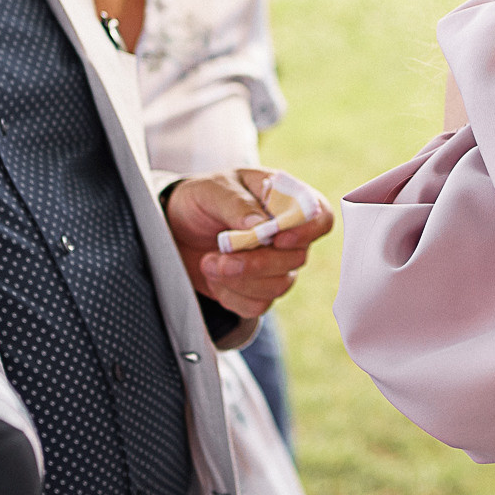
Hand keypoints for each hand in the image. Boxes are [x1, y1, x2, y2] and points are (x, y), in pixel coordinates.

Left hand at [163, 168, 332, 319]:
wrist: (174, 229)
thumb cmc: (200, 200)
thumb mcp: (211, 189)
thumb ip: (237, 203)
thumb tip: (261, 225)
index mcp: (285, 200)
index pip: (320, 216)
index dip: (308, 231)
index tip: (278, 239)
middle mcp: (288, 235)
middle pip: (297, 258)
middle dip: (256, 262)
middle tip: (221, 253)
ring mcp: (276, 266)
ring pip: (278, 286)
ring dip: (239, 279)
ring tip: (208, 262)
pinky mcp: (257, 291)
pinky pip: (258, 305)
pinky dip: (231, 295)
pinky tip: (213, 277)